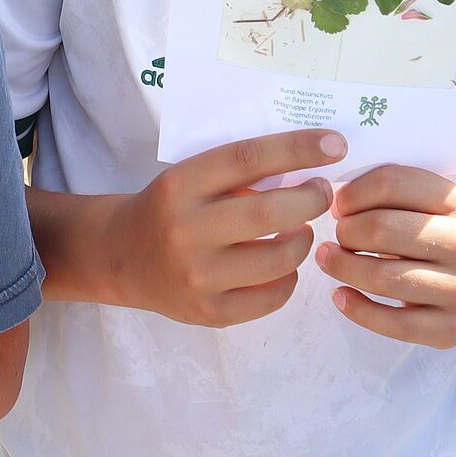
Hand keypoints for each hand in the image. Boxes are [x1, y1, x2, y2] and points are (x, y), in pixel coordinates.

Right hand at [105, 130, 343, 326]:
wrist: (121, 257)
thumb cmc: (167, 208)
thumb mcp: (188, 178)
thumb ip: (235, 174)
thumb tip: (306, 163)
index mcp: (179, 185)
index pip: (247, 159)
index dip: (296, 149)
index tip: (334, 144)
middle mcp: (185, 230)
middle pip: (268, 212)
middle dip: (311, 199)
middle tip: (322, 191)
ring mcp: (198, 276)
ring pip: (278, 259)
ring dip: (303, 240)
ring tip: (301, 228)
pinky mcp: (210, 312)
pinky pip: (271, 296)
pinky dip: (289, 277)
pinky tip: (283, 264)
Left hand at [321, 164, 455, 347]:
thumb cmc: (431, 240)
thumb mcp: (421, 206)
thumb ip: (383, 194)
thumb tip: (333, 198)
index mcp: (454, 202)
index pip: (390, 184)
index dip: (352, 193)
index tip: (337, 205)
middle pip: (382, 229)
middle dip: (346, 231)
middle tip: (338, 235)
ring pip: (383, 277)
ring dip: (342, 267)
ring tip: (328, 259)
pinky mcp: (450, 328)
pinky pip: (393, 322)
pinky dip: (357, 308)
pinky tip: (340, 295)